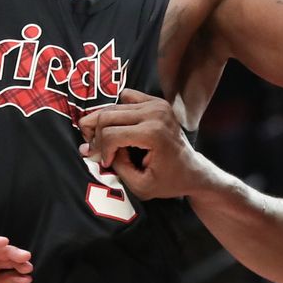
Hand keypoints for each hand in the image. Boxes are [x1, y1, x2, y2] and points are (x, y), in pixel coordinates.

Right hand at [77, 89, 208, 199]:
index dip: (101, 151)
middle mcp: (155, 113)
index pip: (110, 134)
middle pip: (107, 116)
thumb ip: (115, 166)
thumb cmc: (168, 182)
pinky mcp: (156, 100)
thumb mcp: (139, 186)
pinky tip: (118, 127)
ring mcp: (157, 104)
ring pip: (113, 106)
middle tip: (96, 150)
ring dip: (102, 123)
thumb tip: (89, 150)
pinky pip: (125, 97)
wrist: (192, 170)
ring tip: (103, 140)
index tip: (107, 164)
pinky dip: (116, 111)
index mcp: (152, 133)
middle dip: (96, 135)